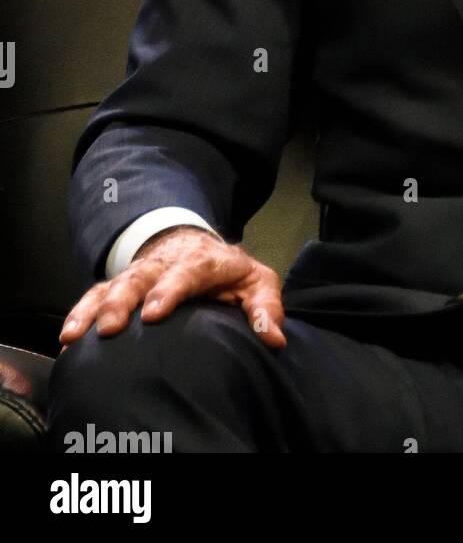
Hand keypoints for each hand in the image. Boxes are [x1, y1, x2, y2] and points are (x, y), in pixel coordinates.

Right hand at [58, 226, 286, 349]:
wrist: (198, 246)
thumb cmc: (230, 274)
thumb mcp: (256, 283)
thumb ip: (265, 308)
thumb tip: (273, 339)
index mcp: (204, 262)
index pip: (187, 271)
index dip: (170, 290)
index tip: (153, 313)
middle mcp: (167, 263)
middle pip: (142, 277)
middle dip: (124, 300)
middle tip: (110, 328)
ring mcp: (142, 272)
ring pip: (116, 284)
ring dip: (96, 307)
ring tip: (78, 333)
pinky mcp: (122, 282)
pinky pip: (97, 292)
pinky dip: (81, 310)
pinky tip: (68, 334)